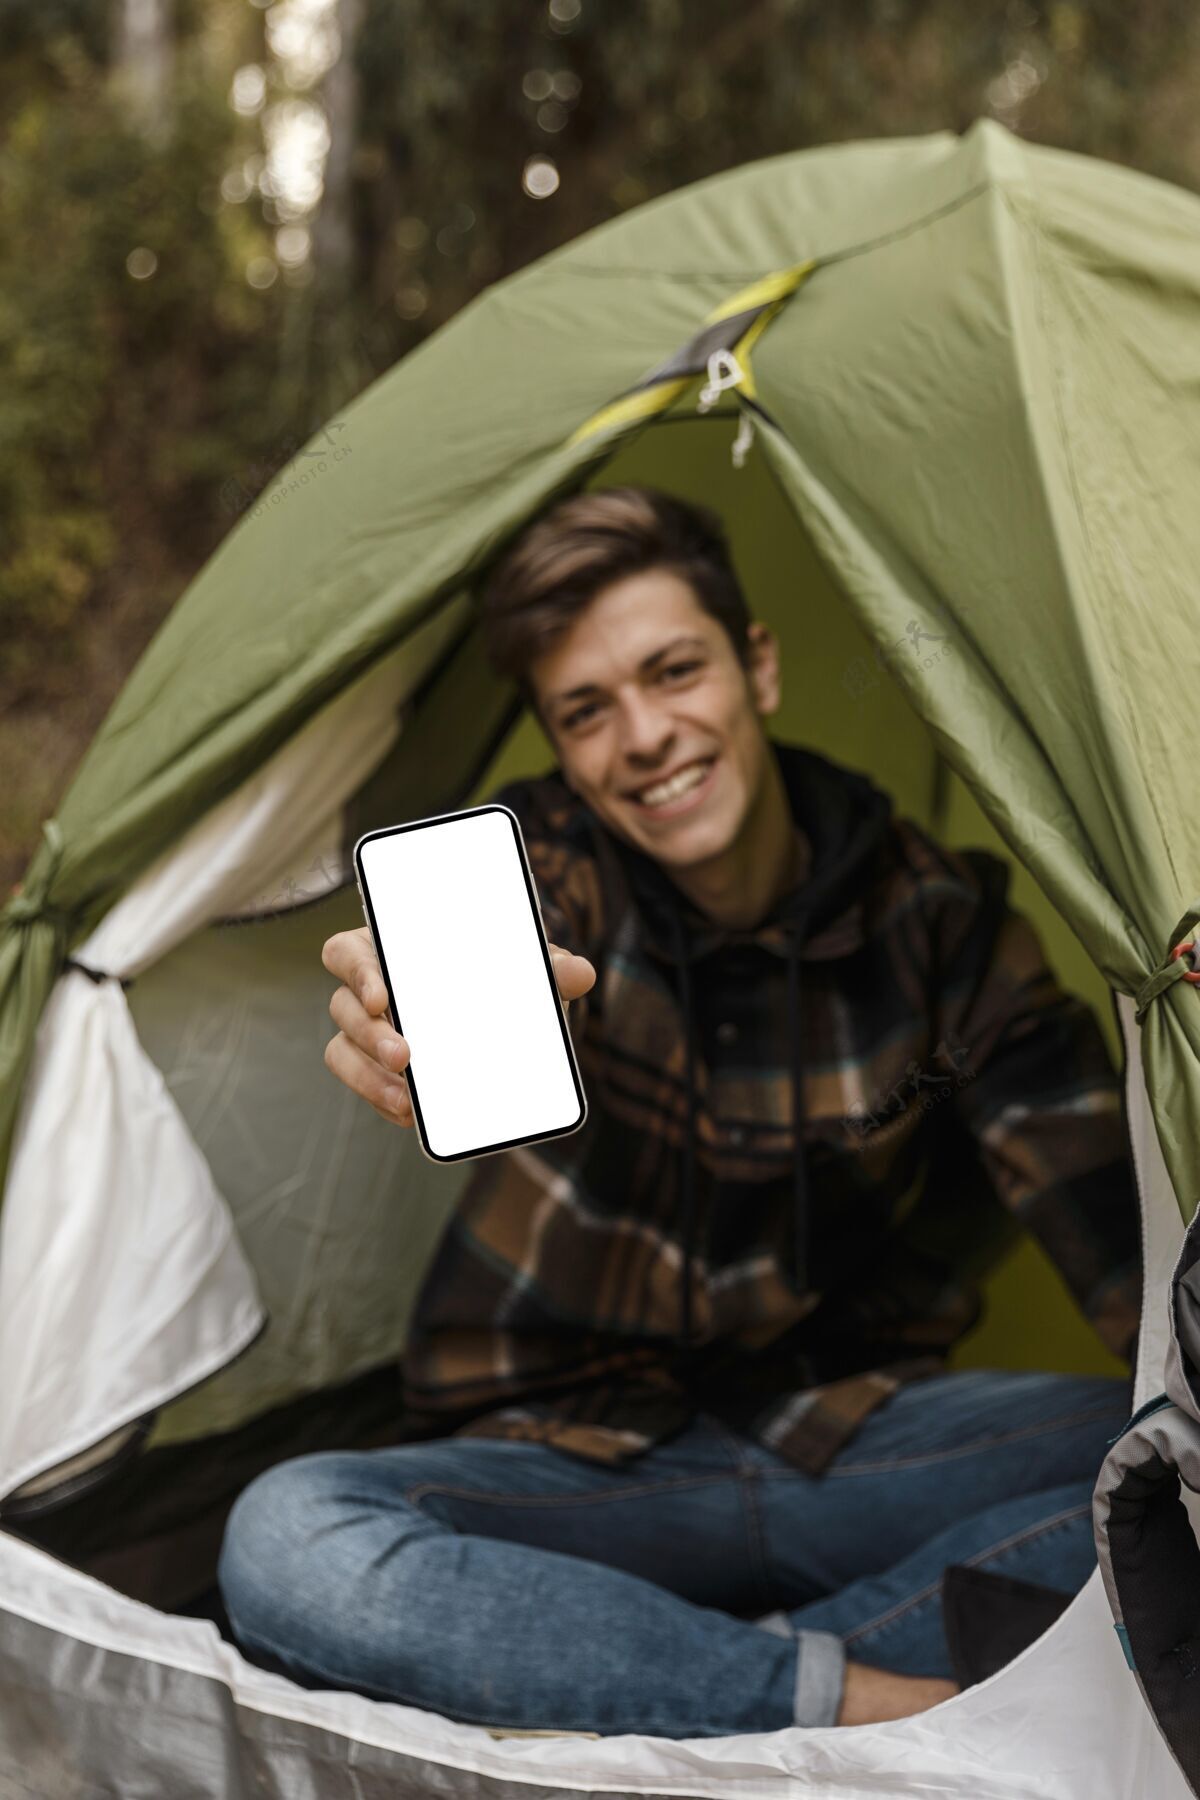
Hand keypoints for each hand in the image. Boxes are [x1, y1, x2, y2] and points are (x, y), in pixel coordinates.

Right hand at [320, 926, 595, 1127]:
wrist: (503, 1014)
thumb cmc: (499, 973)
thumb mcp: (526, 967)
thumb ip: (550, 966)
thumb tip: (581, 974)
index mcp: (390, 948)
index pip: (348, 952)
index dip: (357, 971)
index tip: (383, 997)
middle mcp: (368, 989)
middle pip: (343, 1007)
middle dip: (370, 1035)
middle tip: (404, 1056)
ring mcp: (366, 1032)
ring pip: (343, 1051)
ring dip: (370, 1077)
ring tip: (410, 1098)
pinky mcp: (375, 1069)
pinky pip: (363, 1085)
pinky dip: (382, 1100)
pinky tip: (412, 1114)